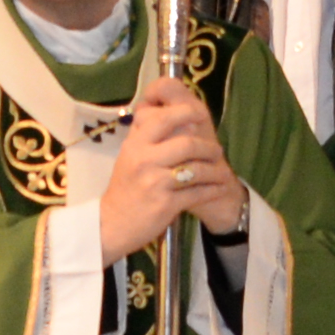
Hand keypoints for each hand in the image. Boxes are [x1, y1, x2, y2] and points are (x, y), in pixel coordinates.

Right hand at [118, 81, 247, 237]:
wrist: (112, 223)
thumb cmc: (125, 186)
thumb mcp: (129, 154)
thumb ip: (148, 134)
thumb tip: (174, 111)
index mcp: (136, 143)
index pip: (164, 118)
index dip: (188, 112)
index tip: (201, 115)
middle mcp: (144, 159)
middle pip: (187, 144)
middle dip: (208, 147)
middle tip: (216, 151)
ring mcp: (155, 182)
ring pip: (196, 170)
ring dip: (215, 171)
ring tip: (221, 172)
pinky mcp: (166, 203)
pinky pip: (197, 193)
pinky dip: (212, 190)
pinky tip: (218, 188)